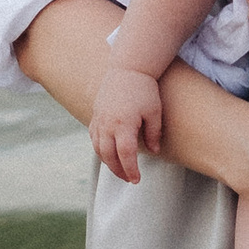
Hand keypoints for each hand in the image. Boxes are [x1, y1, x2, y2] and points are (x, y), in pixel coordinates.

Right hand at [90, 67, 167, 184]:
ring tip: (120, 169)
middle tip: (129, 179)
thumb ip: (153, 134)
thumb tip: (154, 152)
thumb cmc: (144, 89)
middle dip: (118, 171)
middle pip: (108, 156)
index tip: (137, 180)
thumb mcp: (154, 112)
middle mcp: (107, 124)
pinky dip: (100, 148)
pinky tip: (109, 153)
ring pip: (98, 148)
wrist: (127, 68)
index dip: (131, 170)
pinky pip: (93, 137)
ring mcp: (99, 119)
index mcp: (123, 124)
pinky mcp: (95, 114)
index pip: (126, 155)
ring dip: (108, 162)